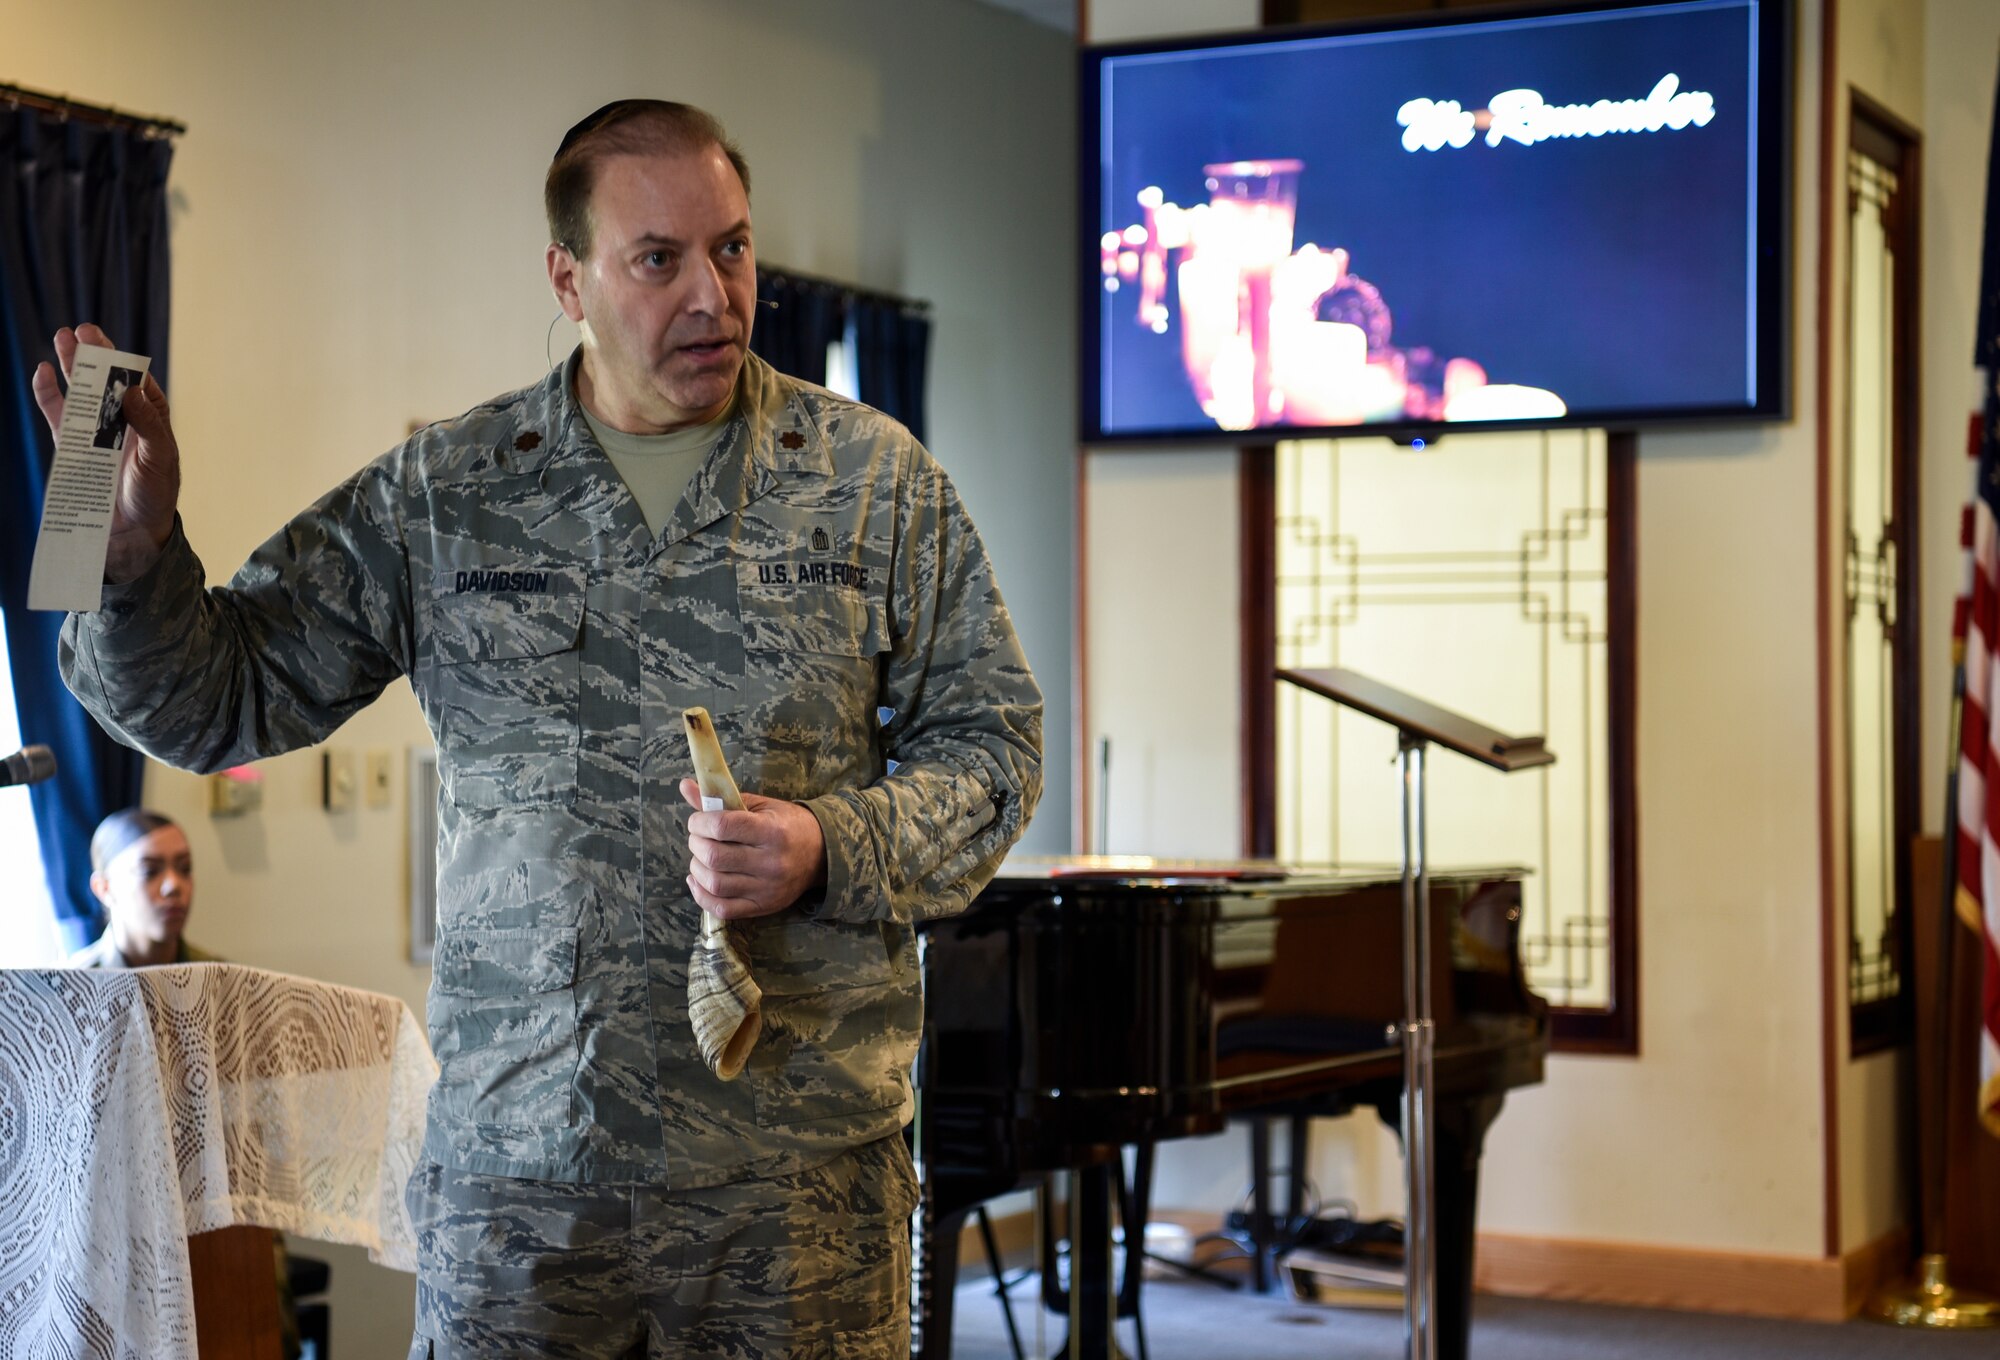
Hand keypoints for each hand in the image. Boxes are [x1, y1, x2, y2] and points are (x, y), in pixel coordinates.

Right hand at [30, 324, 179, 582]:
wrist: (134, 533)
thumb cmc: (156, 494)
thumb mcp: (160, 458)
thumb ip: (148, 423)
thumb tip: (131, 388)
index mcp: (150, 418)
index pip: (135, 382)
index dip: (122, 361)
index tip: (108, 344)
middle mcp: (123, 420)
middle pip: (106, 380)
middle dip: (95, 354)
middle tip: (81, 329)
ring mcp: (97, 431)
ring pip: (81, 392)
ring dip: (72, 366)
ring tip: (62, 338)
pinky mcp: (74, 447)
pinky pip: (60, 416)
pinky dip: (50, 395)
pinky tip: (45, 373)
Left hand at [680, 777, 827, 920]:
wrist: (821, 854)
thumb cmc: (787, 824)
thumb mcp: (760, 805)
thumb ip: (722, 798)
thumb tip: (685, 786)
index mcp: (772, 831)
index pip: (722, 826)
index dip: (699, 822)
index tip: (698, 820)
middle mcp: (771, 862)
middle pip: (714, 856)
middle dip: (695, 843)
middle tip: (699, 837)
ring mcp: (767, 888)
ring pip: (714, 883)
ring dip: (697, 868)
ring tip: (701, 856)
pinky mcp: (762, 906)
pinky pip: (722, 908)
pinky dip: (701, 895)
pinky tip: (699, 880)